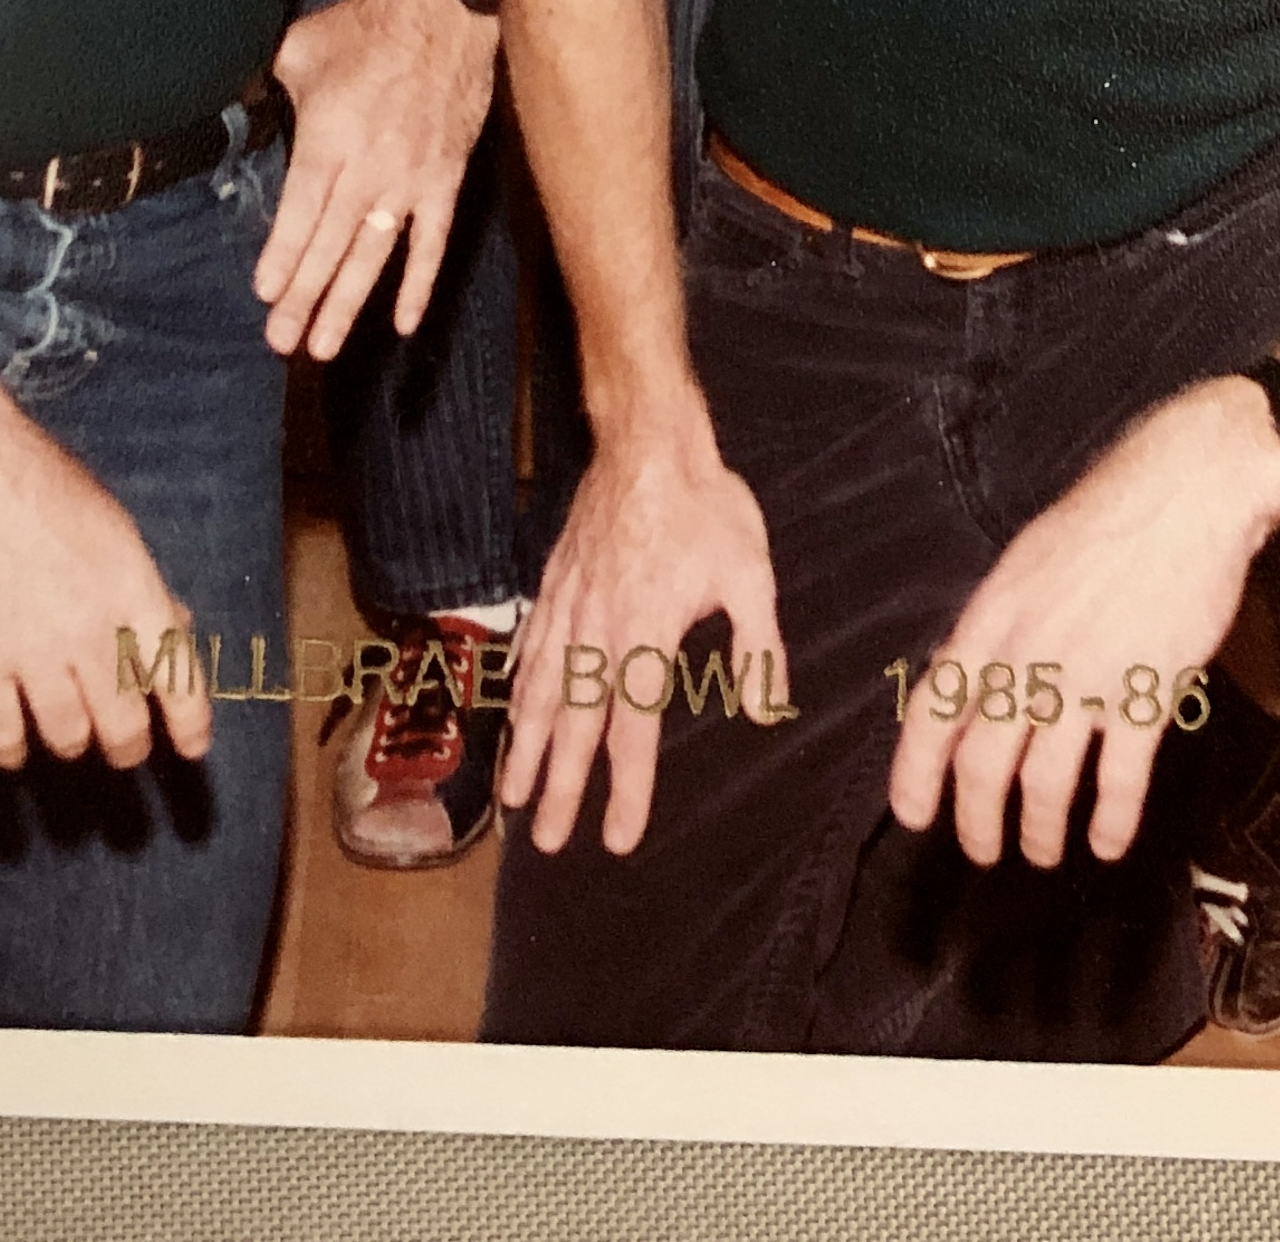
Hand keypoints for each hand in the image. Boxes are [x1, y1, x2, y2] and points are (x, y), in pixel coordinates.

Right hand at [0, 391, 212, 771]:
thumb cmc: (40, 480)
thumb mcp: (113, 523)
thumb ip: (143, 583)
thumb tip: (176, 628)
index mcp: (133, 588)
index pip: (177, 676)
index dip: (189, 723)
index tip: (192, 748)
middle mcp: (91, 630)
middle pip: (123, 725)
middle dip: (127, 746)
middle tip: (122, 747)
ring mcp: (33, 653)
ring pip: (67, 738)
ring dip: (72, 742)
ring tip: (70, 736)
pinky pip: (3, 736)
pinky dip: (11, 751)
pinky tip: (13, 747)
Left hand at [255, 0, 495, 358]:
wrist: (442, 9)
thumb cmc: (366, 27)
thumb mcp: (298, 49)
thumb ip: (267, 87)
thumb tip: (233, 103)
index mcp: (328, 139)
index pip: (300, 213)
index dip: (282, 257)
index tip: (265, 294)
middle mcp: (368, 169)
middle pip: (330, 246)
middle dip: (303, 298)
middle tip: (281, 342)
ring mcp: (410, 180)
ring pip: (375, 255)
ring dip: (348, 304)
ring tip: (323, 346)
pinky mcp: (445, 180)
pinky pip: (433, 242)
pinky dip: (419, 284)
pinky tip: (403, 323)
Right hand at [502, 412, 785, 855]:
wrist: (648, 439)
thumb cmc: (707, 506)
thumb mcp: (750, 575)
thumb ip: (758, 648)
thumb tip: (766, 712)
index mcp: (647, 637)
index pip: (634, 730)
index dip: (627, 789)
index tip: (617, 838)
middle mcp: (599, 631)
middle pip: (577, 723)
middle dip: (562, 786)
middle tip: (546, 840)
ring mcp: (570, 605)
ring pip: (544, 689)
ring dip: (529, 745)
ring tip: (515, 794)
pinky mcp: (555, 579)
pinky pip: (532, 641)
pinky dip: (519, 680)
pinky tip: (513, 705)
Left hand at [886, 378, 1279, 869]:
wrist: (1185, 493)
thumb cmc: (1105, 519)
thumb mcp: (1025, 561)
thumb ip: (999, 626)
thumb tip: (974, 682)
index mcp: (992, 616)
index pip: (934, 709)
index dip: (915, 772)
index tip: (913, 815)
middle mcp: (1029, 653)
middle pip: (983, 763)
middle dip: (976, 821)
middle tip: (981, 850)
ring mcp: (1088, 677)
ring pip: (1044, 783)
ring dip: (1039, 831)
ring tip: (1041, 853)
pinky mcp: (1147, 694)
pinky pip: (1119, 780)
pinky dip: (1110, 822)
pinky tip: (1108, 843)